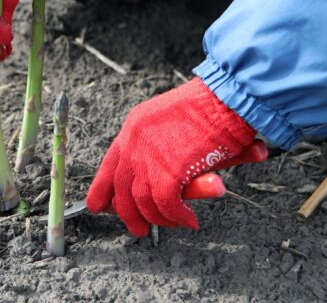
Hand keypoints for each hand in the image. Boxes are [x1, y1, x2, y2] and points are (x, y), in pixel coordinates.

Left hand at [86, 78, 256, 236]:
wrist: (226, 98)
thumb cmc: (211, 107)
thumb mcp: (177, 123)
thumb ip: (169, 151)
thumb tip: (171, 175)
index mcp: (133, 127)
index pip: (110, 164)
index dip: (103, 189)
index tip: (100, 205)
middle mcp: (133, 142)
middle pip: (121, 188)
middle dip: (128, 213)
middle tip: (138, 228)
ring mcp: (147, 158)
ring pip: (142, 202)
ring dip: (158, 219)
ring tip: (173, 224)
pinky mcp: (167, 172)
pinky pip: (166, 205)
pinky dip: (178, 217)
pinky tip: (189, 220)